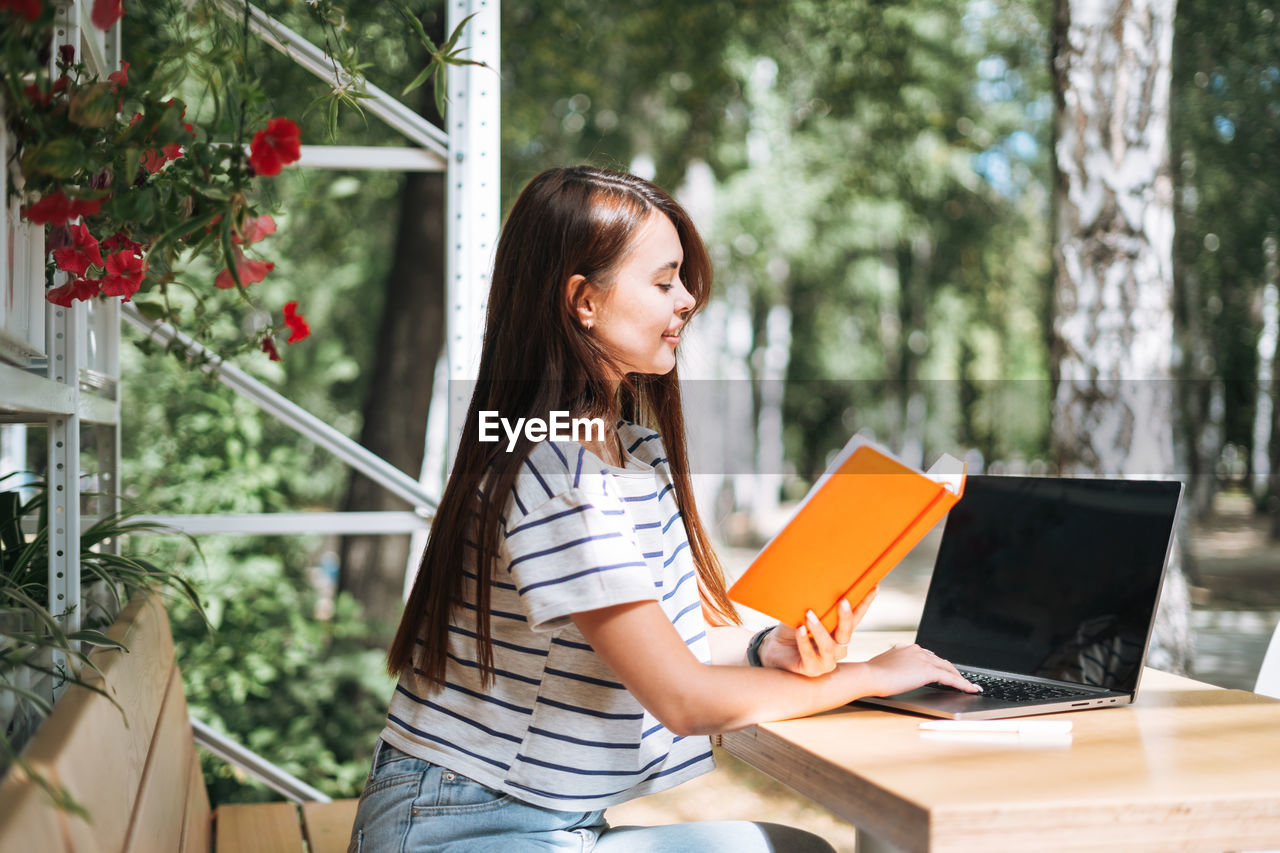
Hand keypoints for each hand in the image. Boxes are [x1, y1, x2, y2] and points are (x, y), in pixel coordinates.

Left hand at [764, 590, 875, 676]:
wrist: (775, 648)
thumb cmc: (792, 628)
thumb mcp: (804, 614)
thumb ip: (816, 606)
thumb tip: (819, 584)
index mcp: (839, 631)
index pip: (856, 616)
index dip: (865, 603)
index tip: (873, 587)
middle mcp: (838, 647)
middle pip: (847, 632)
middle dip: (846, 616)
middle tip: (842, 600)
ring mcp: (827, 660)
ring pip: (829, 646)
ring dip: (819, 629)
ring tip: (809, 614)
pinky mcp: (812, 670)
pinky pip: (810, 656)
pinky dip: (804, 642)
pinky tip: (799, 630)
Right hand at [861, 643, 980, 695]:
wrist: (870, 675)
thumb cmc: (872, 674)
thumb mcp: (885, 666)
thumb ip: (896, 666)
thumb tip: (898, 673)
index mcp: (906, 648)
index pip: (928, 656)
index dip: (938, 664)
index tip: (943, 670)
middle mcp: (917, 650)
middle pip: (941, 661)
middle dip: (952, 670)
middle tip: (960, 679)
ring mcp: (923, 659)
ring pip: (948, 668)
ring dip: (959, 677)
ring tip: (968, 685)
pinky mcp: (928, 670)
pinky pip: (951, 678)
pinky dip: (962, 684)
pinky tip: (970, 689)